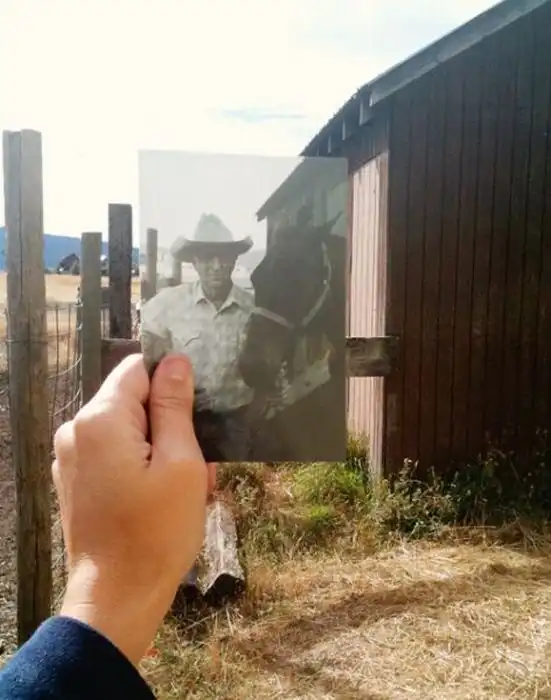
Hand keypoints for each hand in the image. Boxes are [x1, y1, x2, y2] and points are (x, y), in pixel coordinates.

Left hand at [53, 353, 212, 664]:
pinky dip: (142, 464)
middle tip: (201, 464)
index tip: (198, 412)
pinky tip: (163, 497)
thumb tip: (175, 361)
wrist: (117, 599)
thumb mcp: (181, 463)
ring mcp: (71, 458)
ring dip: (162, 447)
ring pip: (128, 429)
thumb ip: (175, 406)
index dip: (172, 381)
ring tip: (188, 487)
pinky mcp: (75, 481)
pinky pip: (114, 454)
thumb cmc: (157, 531)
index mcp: (99, 419)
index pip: (138, 368)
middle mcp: (75, 430)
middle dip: (171, 423)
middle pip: (133, 400)